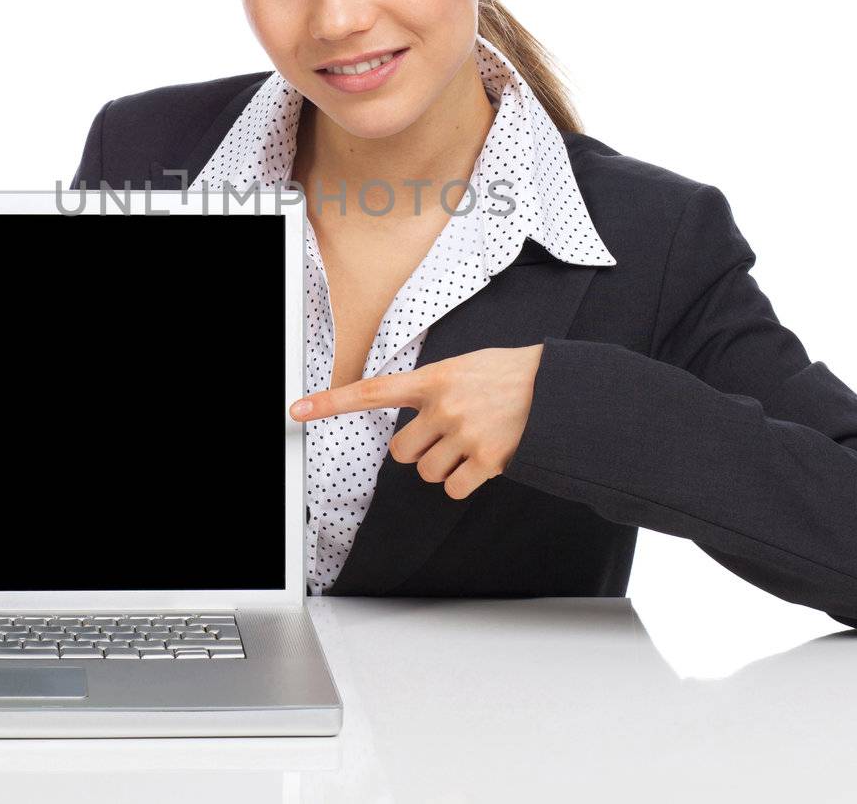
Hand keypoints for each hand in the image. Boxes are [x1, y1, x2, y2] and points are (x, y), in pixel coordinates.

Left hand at [289, 344, 544, 499]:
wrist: (559, 388)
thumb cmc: (508, 375)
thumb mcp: (462, 366)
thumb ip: (431, 388)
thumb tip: (413, 413)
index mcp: (433, 379)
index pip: (371, 391)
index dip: (331, 403)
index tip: (298, 410)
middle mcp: (443, 407)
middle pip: (400, 452)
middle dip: (417, 451)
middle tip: (443, 437)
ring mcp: (464, 436)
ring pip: (426, 473)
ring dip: (443, 467)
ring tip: (471, 443)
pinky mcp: (487, 461)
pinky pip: (453, 489)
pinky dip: (463, 483)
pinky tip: (482, 462)